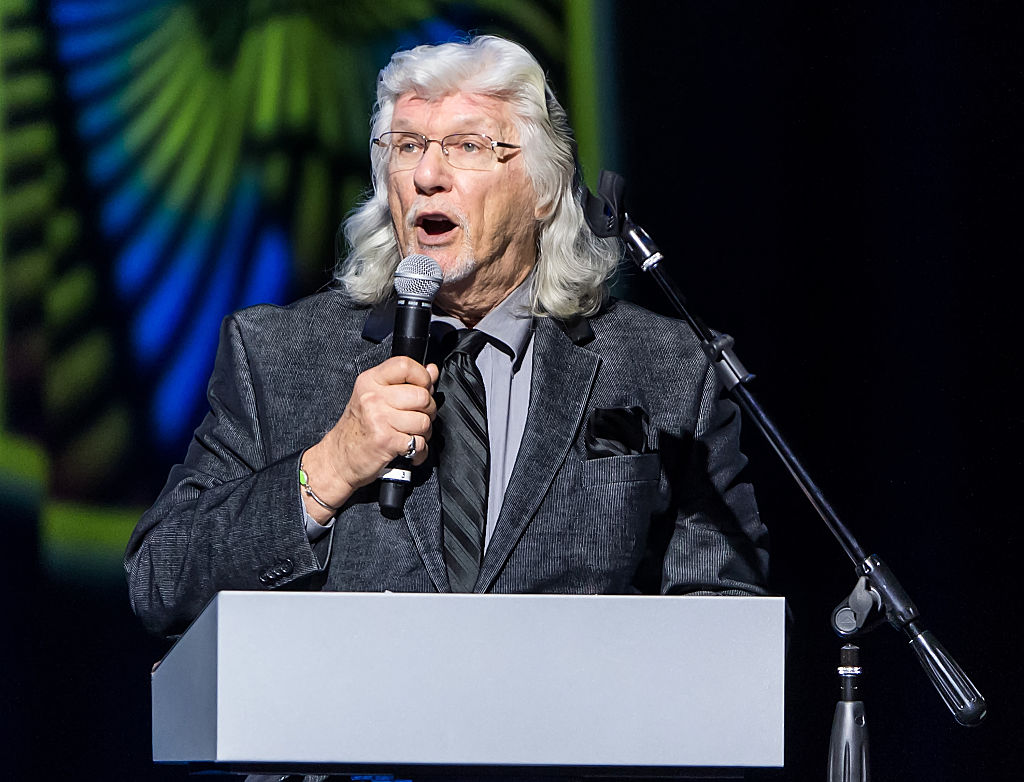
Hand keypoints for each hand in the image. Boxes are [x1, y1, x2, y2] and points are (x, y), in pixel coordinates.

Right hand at [300, 357, 438, 521]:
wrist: (339, 458)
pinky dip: (419, 450)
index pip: (405, 365)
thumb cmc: (358, 428)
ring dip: (424, 433)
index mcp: (370, 381)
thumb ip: (404, 383)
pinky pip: (419, 443)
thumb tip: (431, 370)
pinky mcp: (386, 440)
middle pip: (422, 396)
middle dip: (428, 410)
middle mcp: (373, 397)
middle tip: (418, 417)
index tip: (424, 388)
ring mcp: (379, 419)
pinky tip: (408, 449)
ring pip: (424, 421)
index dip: (422, 377)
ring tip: (411, 435)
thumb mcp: (375, 397)